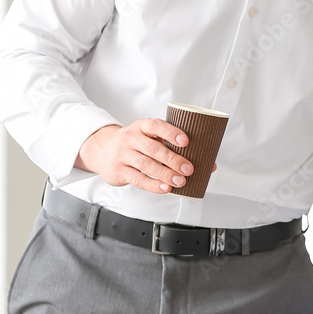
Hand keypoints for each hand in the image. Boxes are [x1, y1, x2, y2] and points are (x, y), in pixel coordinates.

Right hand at [76, 120, 205, 192]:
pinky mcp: (119, 171)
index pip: (156, 125)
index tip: (186, 141)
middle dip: (173, 159)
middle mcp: (131, 138)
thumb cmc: (136, 144)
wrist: (103, 150)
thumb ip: (174, 148)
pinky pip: (138, 179)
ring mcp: (123, 154)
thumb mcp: (150, 138)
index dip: (171, 132)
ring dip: (165, 174)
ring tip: (181, 181)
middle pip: (153, 148)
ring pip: (146, 165)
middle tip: (189, 169)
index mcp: (142, 126)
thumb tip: (209, 165)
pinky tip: (165, 188)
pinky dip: (153, 185)